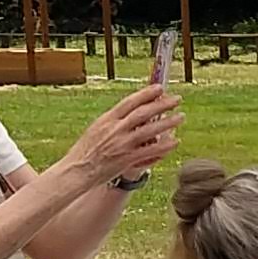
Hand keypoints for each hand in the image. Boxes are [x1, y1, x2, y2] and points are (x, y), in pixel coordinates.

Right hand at [66, 80, 182, 185]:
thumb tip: (134, 113)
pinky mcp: (127, 159)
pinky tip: (175, 141)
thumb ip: (115, 121)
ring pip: (150, 130)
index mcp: (107, 119)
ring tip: (180, 116)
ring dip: (167, 122)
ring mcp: (122, 144)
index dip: (146, 94)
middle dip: (162, 104)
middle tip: (177, 99)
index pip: (130, 102)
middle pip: (143, 113)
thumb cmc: (86, 151)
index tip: (160, 88)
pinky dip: (164, 145)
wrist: (77, 170)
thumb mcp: (98, 129)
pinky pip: (150, 151)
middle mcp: (115, 129)